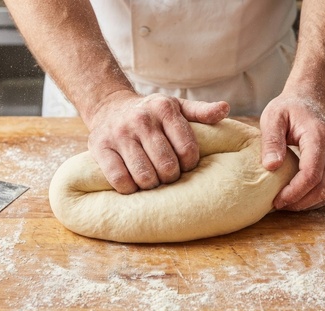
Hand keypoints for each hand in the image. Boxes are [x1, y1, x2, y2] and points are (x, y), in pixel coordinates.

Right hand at [87, 90, 229, 193]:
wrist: (109, 107)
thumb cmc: (151, 113)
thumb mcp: (177, 106)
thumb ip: (201, 112)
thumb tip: (225, 109)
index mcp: (164, 108)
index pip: (187, 149)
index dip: (190, 164)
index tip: (185, 165)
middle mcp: (141, 119)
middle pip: (167, 166)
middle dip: (171, 177)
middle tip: (168, 175)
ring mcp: (119, 134)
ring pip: (144, 176)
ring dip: (152, 184)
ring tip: (152, 179)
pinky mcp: (100, 148)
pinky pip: (120, 180)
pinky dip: (130, 188)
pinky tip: (134, 183)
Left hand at [260, 93, 324, 210]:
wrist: (311, 99)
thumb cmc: (289, 107)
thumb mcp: (273, 118)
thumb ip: (271, 141)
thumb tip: (271, 167)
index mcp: (319, 136)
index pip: (311, 174)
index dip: (294, 192)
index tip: (276, 200)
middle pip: (324, 188)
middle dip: (301, 202)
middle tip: (279, 206)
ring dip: (309, 203)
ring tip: (286, 203)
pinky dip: (316, 198)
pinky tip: (297, 197)